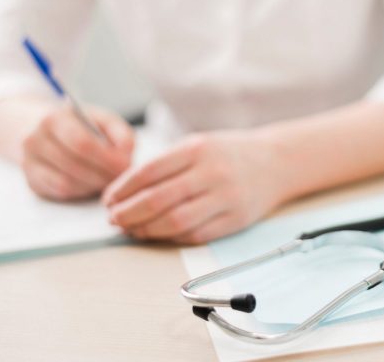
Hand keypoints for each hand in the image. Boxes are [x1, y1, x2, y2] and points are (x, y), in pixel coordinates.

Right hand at [22, 104, 134, 200]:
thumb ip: (121, 134)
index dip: (106, 158)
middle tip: (121, 178)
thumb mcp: (103, 119)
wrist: (40, 127)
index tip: (125, 165)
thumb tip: (126, 155)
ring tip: (110, 181)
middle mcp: (36, 140)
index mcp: (55, 119)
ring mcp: (30, 162)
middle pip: (74, 165)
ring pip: (67, 183)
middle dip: (102, 175)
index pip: (82, 143)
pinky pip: (61, 192)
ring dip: (93, 186)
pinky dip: (82, 191)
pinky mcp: (32, 180)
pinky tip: (93, 185)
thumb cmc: (80, 125)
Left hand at [102, 130, 285, 243]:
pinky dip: (171, 237)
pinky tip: (158, 234)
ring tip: (132, 230)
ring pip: (175, 222)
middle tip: (114, 219)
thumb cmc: (228, 154)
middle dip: (128, 213)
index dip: (123, 190)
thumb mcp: (198, 145)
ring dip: (146, 230)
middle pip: (158, 200)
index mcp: (197, 149)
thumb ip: (166, 165)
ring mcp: (225, 197)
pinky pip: (196, 235)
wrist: (276, 163)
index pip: (148, 172)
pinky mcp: (235, 220)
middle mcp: (211, 172)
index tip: (108, 200)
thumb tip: (125, 193)